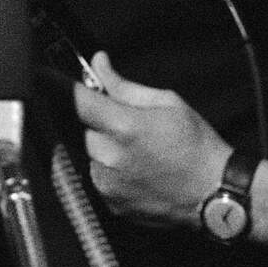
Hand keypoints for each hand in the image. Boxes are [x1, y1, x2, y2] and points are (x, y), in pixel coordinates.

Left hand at [73, 52, 230, 227]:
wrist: (216, 193)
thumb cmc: (198, 146)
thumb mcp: (167, 103)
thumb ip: (124, 86)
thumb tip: (98, 63)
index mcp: (124, 127)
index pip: (76, 100)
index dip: (61, 87)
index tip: (51, 78)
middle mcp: (110, 157)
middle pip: (84, 129)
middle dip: (99, 123)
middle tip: (127, 126)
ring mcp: (108, 183)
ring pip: (91, 154)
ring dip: (106, 148)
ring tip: (139, 152)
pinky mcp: (111, 203)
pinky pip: (99, 177)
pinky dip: (111, 171)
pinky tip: (139, 171)